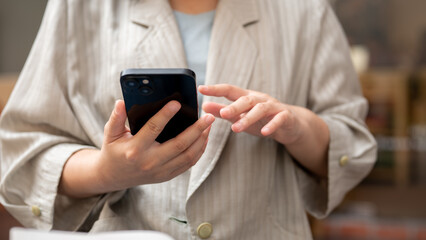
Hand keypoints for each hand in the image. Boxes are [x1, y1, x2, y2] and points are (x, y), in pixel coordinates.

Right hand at [59, 100, 214, 197]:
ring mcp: (160, 171)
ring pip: (188, 156)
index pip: (153, 129)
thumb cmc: (113, 151)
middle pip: (179, 144)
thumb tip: (121, 102)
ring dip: (202, 140)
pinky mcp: (167, 175)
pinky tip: (204, 139)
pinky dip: (199, 151)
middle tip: (208, 116)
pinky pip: (188, 164)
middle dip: (197, 129)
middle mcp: (150, 162)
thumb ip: (116, 118)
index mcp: (135, 149)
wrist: (113, 177)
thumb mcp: (110, 133)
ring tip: (209, 125)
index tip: (177, 103)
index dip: (165, 115)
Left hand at [199, 84, 301, 144]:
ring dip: (248, 118)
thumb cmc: (261, 120)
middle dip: (234, 106)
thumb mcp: (240, 116)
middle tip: (222, 114)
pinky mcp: (286, 116)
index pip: (230, 90)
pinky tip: (264, 133)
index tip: (201, 89)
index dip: (216, 89)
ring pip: (261, 109)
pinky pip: (279, 119)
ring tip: (236, 128)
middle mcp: (260, 99)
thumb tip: (204, 106)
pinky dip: (272, 125)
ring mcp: (274, 107)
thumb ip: (222, 111)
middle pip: (246, 99)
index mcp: (247, 97)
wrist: (290, 125)